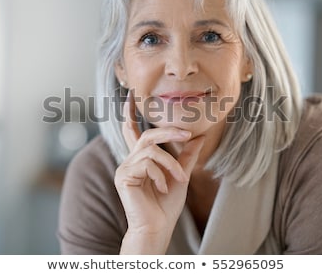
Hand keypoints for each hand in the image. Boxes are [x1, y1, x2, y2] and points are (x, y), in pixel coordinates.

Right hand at [114, 91, 204, 253]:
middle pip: (148, 135)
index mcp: (141, 159)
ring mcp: (125, 168)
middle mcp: (130, 161)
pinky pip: (147, 163)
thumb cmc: (167, 205)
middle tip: (188, 134)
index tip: (130, 94)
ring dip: (171, 163)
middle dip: (169, 132)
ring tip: (179, 179)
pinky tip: (162, 189)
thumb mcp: (181, 175)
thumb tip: (198, 136)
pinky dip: (160, 175)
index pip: (132, 131)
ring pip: (151, 150)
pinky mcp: (123, 176)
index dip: (130, 112)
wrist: (158, 227)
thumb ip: (187, 156)